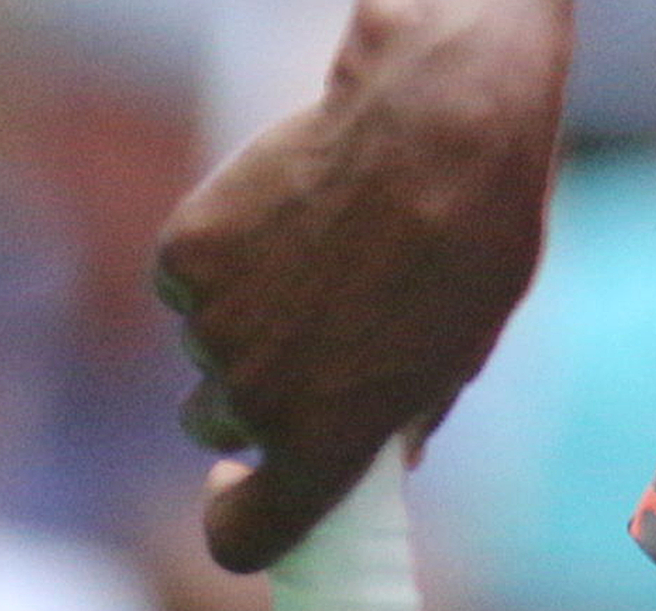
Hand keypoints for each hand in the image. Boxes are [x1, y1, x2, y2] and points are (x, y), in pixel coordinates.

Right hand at [155, 11, 567, 570]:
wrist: (433, 119)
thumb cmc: (471, 231)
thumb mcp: (461, 347)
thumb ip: (405, 413)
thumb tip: (385, 448)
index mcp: (326, 440)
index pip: (247, 537)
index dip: (239, 520)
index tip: (242, 488)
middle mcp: (255, 399)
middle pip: (217, 423)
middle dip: (249, 390)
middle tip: (305, 324)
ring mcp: (211, 325)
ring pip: (204, 337)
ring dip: (241, 305)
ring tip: (317, 237)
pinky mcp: (185, 253)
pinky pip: (186, 273)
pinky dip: (220, 248)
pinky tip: (284, 201)